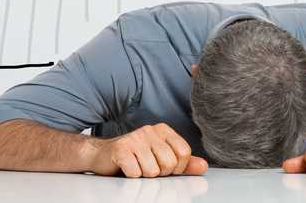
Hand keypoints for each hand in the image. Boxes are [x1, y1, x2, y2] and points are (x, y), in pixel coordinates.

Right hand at [84, 123, 207, 177]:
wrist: (101, 155)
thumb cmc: (134, 158)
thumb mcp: (161, 159)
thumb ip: (183, 163)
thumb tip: (203, 166)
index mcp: (163, 130)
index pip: (184, 152)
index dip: (178, 167)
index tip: (166, 168)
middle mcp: (150, 130)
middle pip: (169, 163)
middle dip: (160, 173)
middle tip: (148, 167)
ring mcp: (135, 138)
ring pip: (152, 171)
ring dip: (144, 175)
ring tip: (136, 167)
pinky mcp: (121, 149)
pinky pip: (135, 173)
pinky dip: (131, 175)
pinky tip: (126, 168)